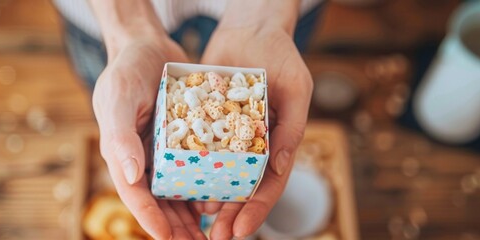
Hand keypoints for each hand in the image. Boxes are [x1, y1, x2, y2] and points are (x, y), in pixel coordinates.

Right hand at [92, 34, 205, 239]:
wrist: (145, 45)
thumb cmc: (126, 70)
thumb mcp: (119, 99)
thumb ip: (120, 137)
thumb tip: (128, 176)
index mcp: (122, 155)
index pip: (135, 195)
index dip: (150, 218)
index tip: (168, 239)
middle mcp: (143, 158)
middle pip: (159, 201)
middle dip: (177, 226)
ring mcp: (162, 150)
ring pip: (178, 190)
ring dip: (193, 213)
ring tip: (212, 233)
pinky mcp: (181, 139)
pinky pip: (193, 167)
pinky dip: (204, 184)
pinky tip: (222, 198)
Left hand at [198, 21, 312, 238]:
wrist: (250, 29)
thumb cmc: (282, 56)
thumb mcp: (296, 89)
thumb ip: (292, 127)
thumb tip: (278, 169)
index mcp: (279, 143)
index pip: (269, 184)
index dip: (257, 210)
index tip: (240, 231)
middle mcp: (255, 145)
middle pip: (243, 188)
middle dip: (231, 215)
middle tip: (215, 236)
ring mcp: (231, 136)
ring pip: (221, 176)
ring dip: (211, 199)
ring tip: (196, 220)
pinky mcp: (209, 123)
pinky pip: (201, 152)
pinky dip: (195, 171)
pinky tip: (183, 188)